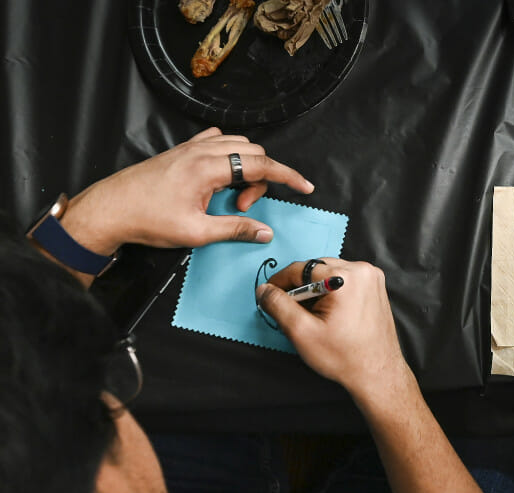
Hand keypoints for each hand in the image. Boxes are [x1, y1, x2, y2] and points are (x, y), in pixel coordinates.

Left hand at [61, 127, 313, 255]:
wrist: (110, 210)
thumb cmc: (147, 220)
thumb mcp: (197, 233)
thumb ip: (236, 229)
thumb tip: (264, 231)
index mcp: (207, 167)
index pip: (260, 164)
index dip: (287, 175)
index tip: (305, 186)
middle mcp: (200, 150)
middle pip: (252, 152)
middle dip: (260, 180)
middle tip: (243, 208)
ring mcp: (189, 147)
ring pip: (236, 144)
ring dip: (244, 168)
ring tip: (230, 197)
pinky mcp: (180, 151)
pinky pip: (216, 141)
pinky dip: (229, 156)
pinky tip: (220, 177)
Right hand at [256, 258, 411, 398]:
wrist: (378, 374)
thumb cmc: (344, 357)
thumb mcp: (301, 332)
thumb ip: (278, 305)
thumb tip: (263, 289)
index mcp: (345, 277)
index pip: (301, 268)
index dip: (280, 282)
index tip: (269, 295)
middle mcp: (363, 271)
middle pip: (316, 269)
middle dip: (300, 288)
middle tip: (292, 311)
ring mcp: (372, 278)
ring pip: (330, 274)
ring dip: (316, 290)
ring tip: (312, 316)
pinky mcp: (376, 287)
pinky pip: (345, 281)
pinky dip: (332, 292)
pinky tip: (329, 314)